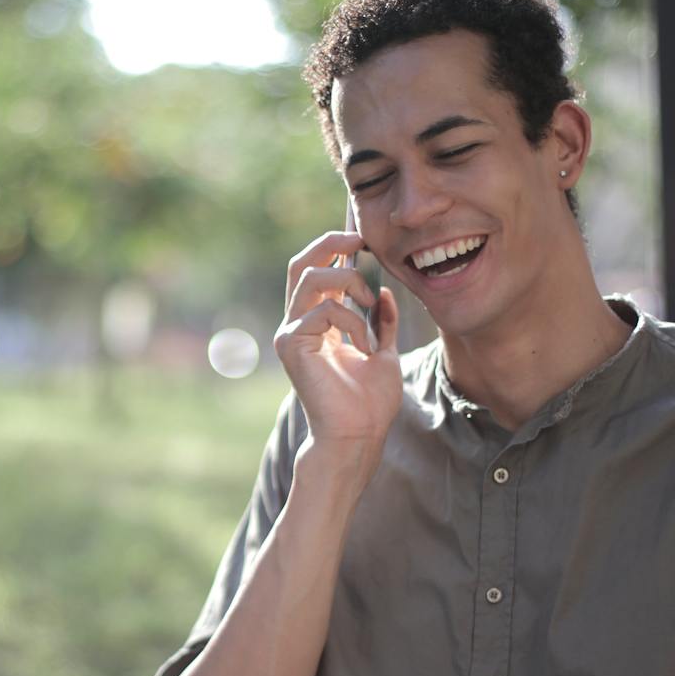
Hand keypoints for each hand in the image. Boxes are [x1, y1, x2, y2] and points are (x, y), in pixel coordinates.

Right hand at [274, 231, 401, 452]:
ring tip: (370, 304)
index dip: (336, 249)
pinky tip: (363, 345)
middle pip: (301, 264)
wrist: (358, 434)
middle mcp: (298, 323)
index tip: (366, 243)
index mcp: (317, 323)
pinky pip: (324, 310)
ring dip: (348, 281)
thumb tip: (384, 292)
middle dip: (330, 243)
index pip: (316, 271)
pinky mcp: (291, 344)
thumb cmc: (368, 402)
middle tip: (361, 241)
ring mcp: (291, 333)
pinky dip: (351, 320)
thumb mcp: (383, 352)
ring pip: (311, 278)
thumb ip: (380, 322)